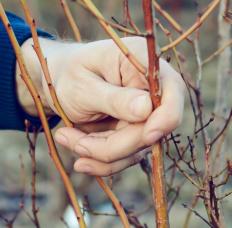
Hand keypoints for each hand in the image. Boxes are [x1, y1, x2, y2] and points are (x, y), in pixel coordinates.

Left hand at [17, 37, 185, 175]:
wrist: (59, 84)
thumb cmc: (69, 75)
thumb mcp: (83, 85)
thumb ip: (114, 98)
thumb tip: (147, 109)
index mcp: (144, 62)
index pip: (173, 90)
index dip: (166, 117)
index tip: (147, 136)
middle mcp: (152, 90)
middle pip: (150, 131)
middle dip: (111, 145)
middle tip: (70, 141)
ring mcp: (146, 116)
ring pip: (136, 150)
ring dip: (98, 154)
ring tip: (64, 137)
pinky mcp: (136, 135)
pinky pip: (124, 158)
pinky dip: (99, 161)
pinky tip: (77, 155)